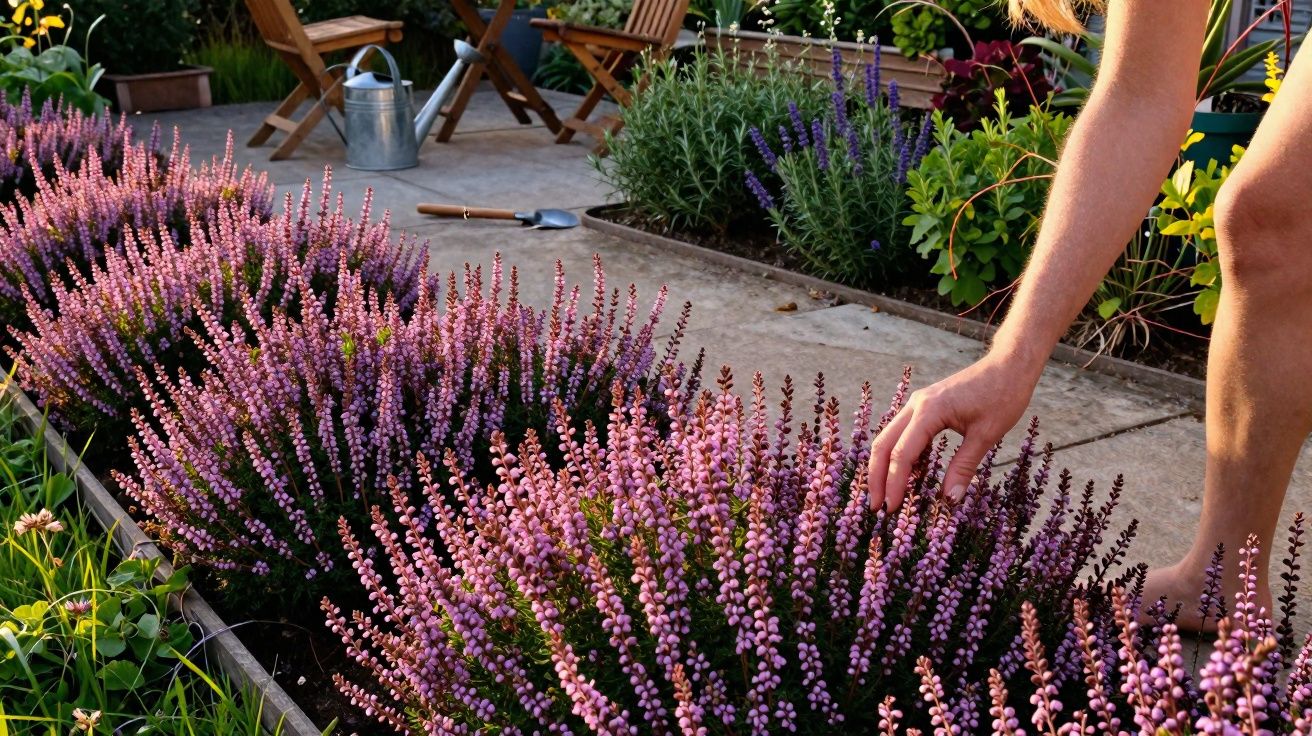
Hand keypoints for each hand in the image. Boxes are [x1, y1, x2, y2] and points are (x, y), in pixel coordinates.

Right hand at [867, 354, 1039, 511]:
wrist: (1010, 364)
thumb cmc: (1002, 395)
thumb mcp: (986, 435)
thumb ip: (964, 467)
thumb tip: (950, 500)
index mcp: (929, 411)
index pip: (901, 454)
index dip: (894, 484)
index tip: (892, 509)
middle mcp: (916, 405)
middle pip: (883, 444)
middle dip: (876, 478)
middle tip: (877, 507)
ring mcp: (918, 404)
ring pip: (889, 438)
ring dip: (885, 466)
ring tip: (887, 494)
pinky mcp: (925, 406)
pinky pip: (905, 433)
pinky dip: (902, 455)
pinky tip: (909, 475)